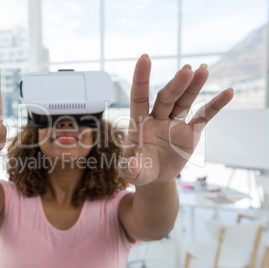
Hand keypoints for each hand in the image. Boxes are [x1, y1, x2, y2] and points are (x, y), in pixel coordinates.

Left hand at [118, 55, 232, 185]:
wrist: (155, 176)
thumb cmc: (139, 170)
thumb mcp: (131, 172)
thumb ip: (128, 168)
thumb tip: (129, 164)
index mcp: (139, 123)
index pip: (139, 97)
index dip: (141, 79)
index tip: (144, 58)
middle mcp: (157, 118)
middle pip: (166, 98)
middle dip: (176, 86)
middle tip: (187, 71)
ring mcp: (174, 123)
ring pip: (184, 102)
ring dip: (193, 87)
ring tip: (202, 70)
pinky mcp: (191, 131)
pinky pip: (204, 116)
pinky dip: (215, 105)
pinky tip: (227, 93)